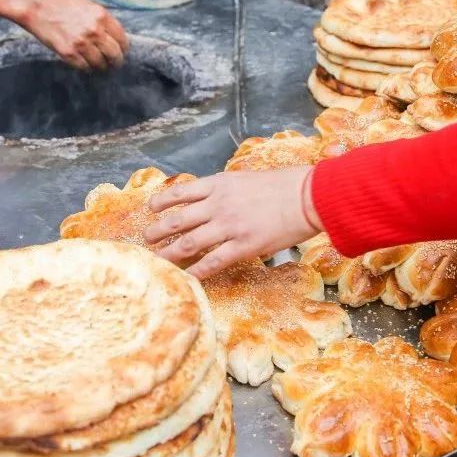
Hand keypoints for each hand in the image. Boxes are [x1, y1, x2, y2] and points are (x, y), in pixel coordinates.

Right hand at [21, 0, 128, 69]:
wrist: (37, 6)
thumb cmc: (61, 3)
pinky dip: (87, 68)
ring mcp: (82, 43)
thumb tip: (113, 37)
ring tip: (100, 66)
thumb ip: (101, 21)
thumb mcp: (88, 6)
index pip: (122, 39)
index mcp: (102, 16)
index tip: (122, 52)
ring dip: (101, 67)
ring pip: (100, 63)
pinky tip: (86, 65)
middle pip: (115, 54)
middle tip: (114, 64)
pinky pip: (84, 67)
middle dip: (116, 61)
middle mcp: (94, 30)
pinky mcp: (69, 53)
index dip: (123, 48)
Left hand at [144, 167, 323, 278]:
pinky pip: (212, 262)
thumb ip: (228, 189)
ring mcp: (229, 226)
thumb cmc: (285, 185)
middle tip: (147, 239)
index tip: (151, 208)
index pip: (181, 192)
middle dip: (158, 231)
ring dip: (169, 253)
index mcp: (219, 184)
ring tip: (157, 260)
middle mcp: (219, 204)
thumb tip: (215, 198)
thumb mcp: (248, 178)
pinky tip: (186, 278)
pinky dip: (195, 272)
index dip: (161, 202)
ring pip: (188, 242)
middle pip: (177, 219)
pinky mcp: (243, 246)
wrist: (309, 195)